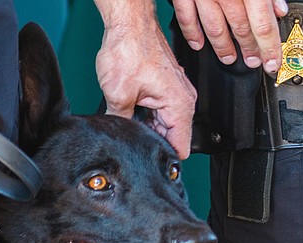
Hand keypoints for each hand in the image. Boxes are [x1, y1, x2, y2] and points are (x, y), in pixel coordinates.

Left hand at [94, 0, 197, 158]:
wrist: (129, 22)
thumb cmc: (129, 47)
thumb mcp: (118, 94)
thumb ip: (122, 122)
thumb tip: (121, 135)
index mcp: (180, 105)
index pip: (180, 147)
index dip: (163, 157)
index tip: (150, 159)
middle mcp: (184, 99)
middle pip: (172, 136)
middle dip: (152, 138)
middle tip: (132, 133)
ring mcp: (178, 91)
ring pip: (165, 123)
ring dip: (148, 124)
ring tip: (131, 113)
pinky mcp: (169, 85)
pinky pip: (162, 108)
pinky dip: (148, 111)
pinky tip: (133, 105)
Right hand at [173, 0, 288, 74]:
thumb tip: (280, 9)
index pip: (263, 27)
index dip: (270, 50)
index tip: (272, 65)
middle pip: (241, 30)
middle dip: (249, 50)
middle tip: (254, 62)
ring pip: (215, 28)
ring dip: (223, 47)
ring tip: (230, 59)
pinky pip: (186, 17)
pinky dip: (192, 33)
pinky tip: (198, 44)